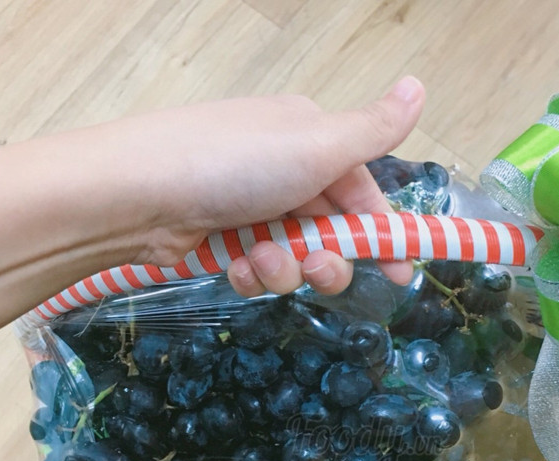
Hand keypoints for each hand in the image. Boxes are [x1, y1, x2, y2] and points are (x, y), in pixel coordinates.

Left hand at [0, 78, 424, 344]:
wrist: (137, 194)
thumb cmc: (234, 164)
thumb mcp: (316, 144)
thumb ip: (373, 130)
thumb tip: (421, 86)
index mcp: (310, 140)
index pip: (362, 193)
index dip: (382, 235)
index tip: (400, 275)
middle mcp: (283, 170)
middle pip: (331, 232)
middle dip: (328, 259)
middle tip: (317, 269)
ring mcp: (251, 207)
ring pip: (296, 257)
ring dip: (285, 268)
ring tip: (259, 260)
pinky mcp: (223, 239)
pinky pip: (259, 269)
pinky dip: (253, 274)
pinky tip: (235, 268)